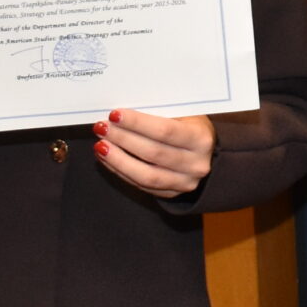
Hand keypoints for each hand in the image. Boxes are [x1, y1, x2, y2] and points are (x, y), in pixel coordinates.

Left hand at [93, 109, 215, 197]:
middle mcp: (196, 164)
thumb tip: (120, 113)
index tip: (114, 115)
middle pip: (153, 153)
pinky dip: (121, 171)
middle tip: (102, 128)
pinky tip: (107, 159)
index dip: (137, 124)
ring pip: (145, 175)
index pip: (165, 131)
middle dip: (123, 139)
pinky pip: (141, 186)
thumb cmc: (189, 126)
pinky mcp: (172, 194)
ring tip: (100, 146)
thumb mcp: (183, 113)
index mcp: (201, 139)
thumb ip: (158, 113)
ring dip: (118, 160)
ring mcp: (185, 182)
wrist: (206, 152)